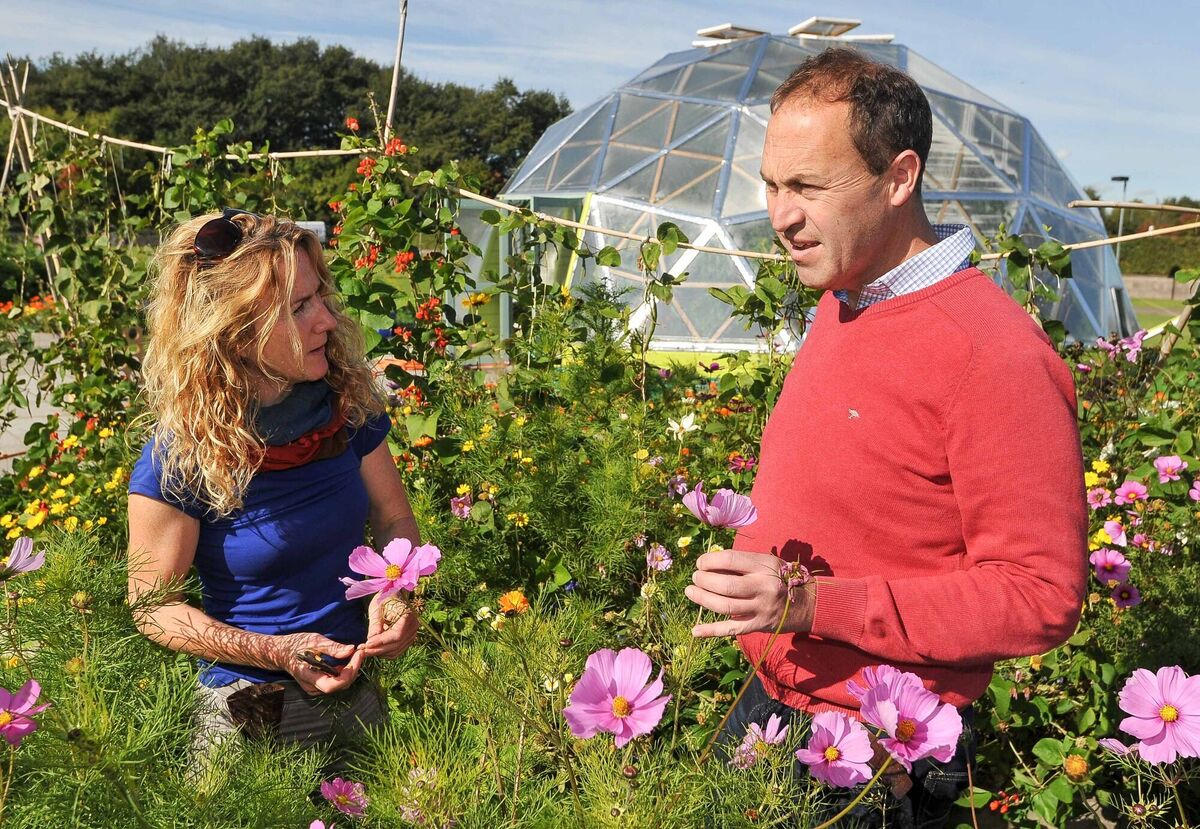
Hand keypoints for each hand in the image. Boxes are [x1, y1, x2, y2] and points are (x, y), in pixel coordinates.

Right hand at [273, 632, 362, 694]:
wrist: (281, 652)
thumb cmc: (296, 645)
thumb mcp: (314, 641)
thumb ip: (332, 648)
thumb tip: (351, 650)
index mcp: (308, 677)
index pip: (333, 685)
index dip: (349, 672)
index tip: (358, 654)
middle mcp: (312, 687)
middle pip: (339, 686)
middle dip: (353, 669)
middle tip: (360, 653)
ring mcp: (315, 688)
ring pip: (339, 685)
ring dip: (350, 671)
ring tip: (355, 656)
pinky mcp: (318, 685)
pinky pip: (335, 683)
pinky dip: (344, 673)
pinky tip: (346, 662)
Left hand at [359, 593, 418, 658]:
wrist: (393, 595)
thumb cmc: (384, 598)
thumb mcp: (377, 607)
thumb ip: (375, 625)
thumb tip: (370, 642)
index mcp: (408, 615)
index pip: (396, 635)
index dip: (381, 642)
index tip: (367, 644)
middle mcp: (413, 626)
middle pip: (396, 645)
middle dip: (378, 649)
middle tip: (362, 650)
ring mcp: (412, 634)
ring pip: (395, 651)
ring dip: (380, 652)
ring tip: (366, 650)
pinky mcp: (407, 640)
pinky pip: (396, 651)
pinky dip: (384, 652)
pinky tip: (374, 648)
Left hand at [684, 550, 814, 637]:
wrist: (806, 603)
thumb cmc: (779, 577)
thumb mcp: (766, 562)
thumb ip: (742, 562)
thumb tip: (709, 563)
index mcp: (765, 566)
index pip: (730, 560)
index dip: (710, 561)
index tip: (700, 563)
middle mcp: (763, 587)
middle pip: (726, 585)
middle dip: (704, 580)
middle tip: (695, 578)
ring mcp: (760, 608)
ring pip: (725, 607)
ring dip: (703, 599)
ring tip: (691, 592)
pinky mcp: (758, 625)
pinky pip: (731, 629)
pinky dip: (712, 631)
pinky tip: (695, 630)